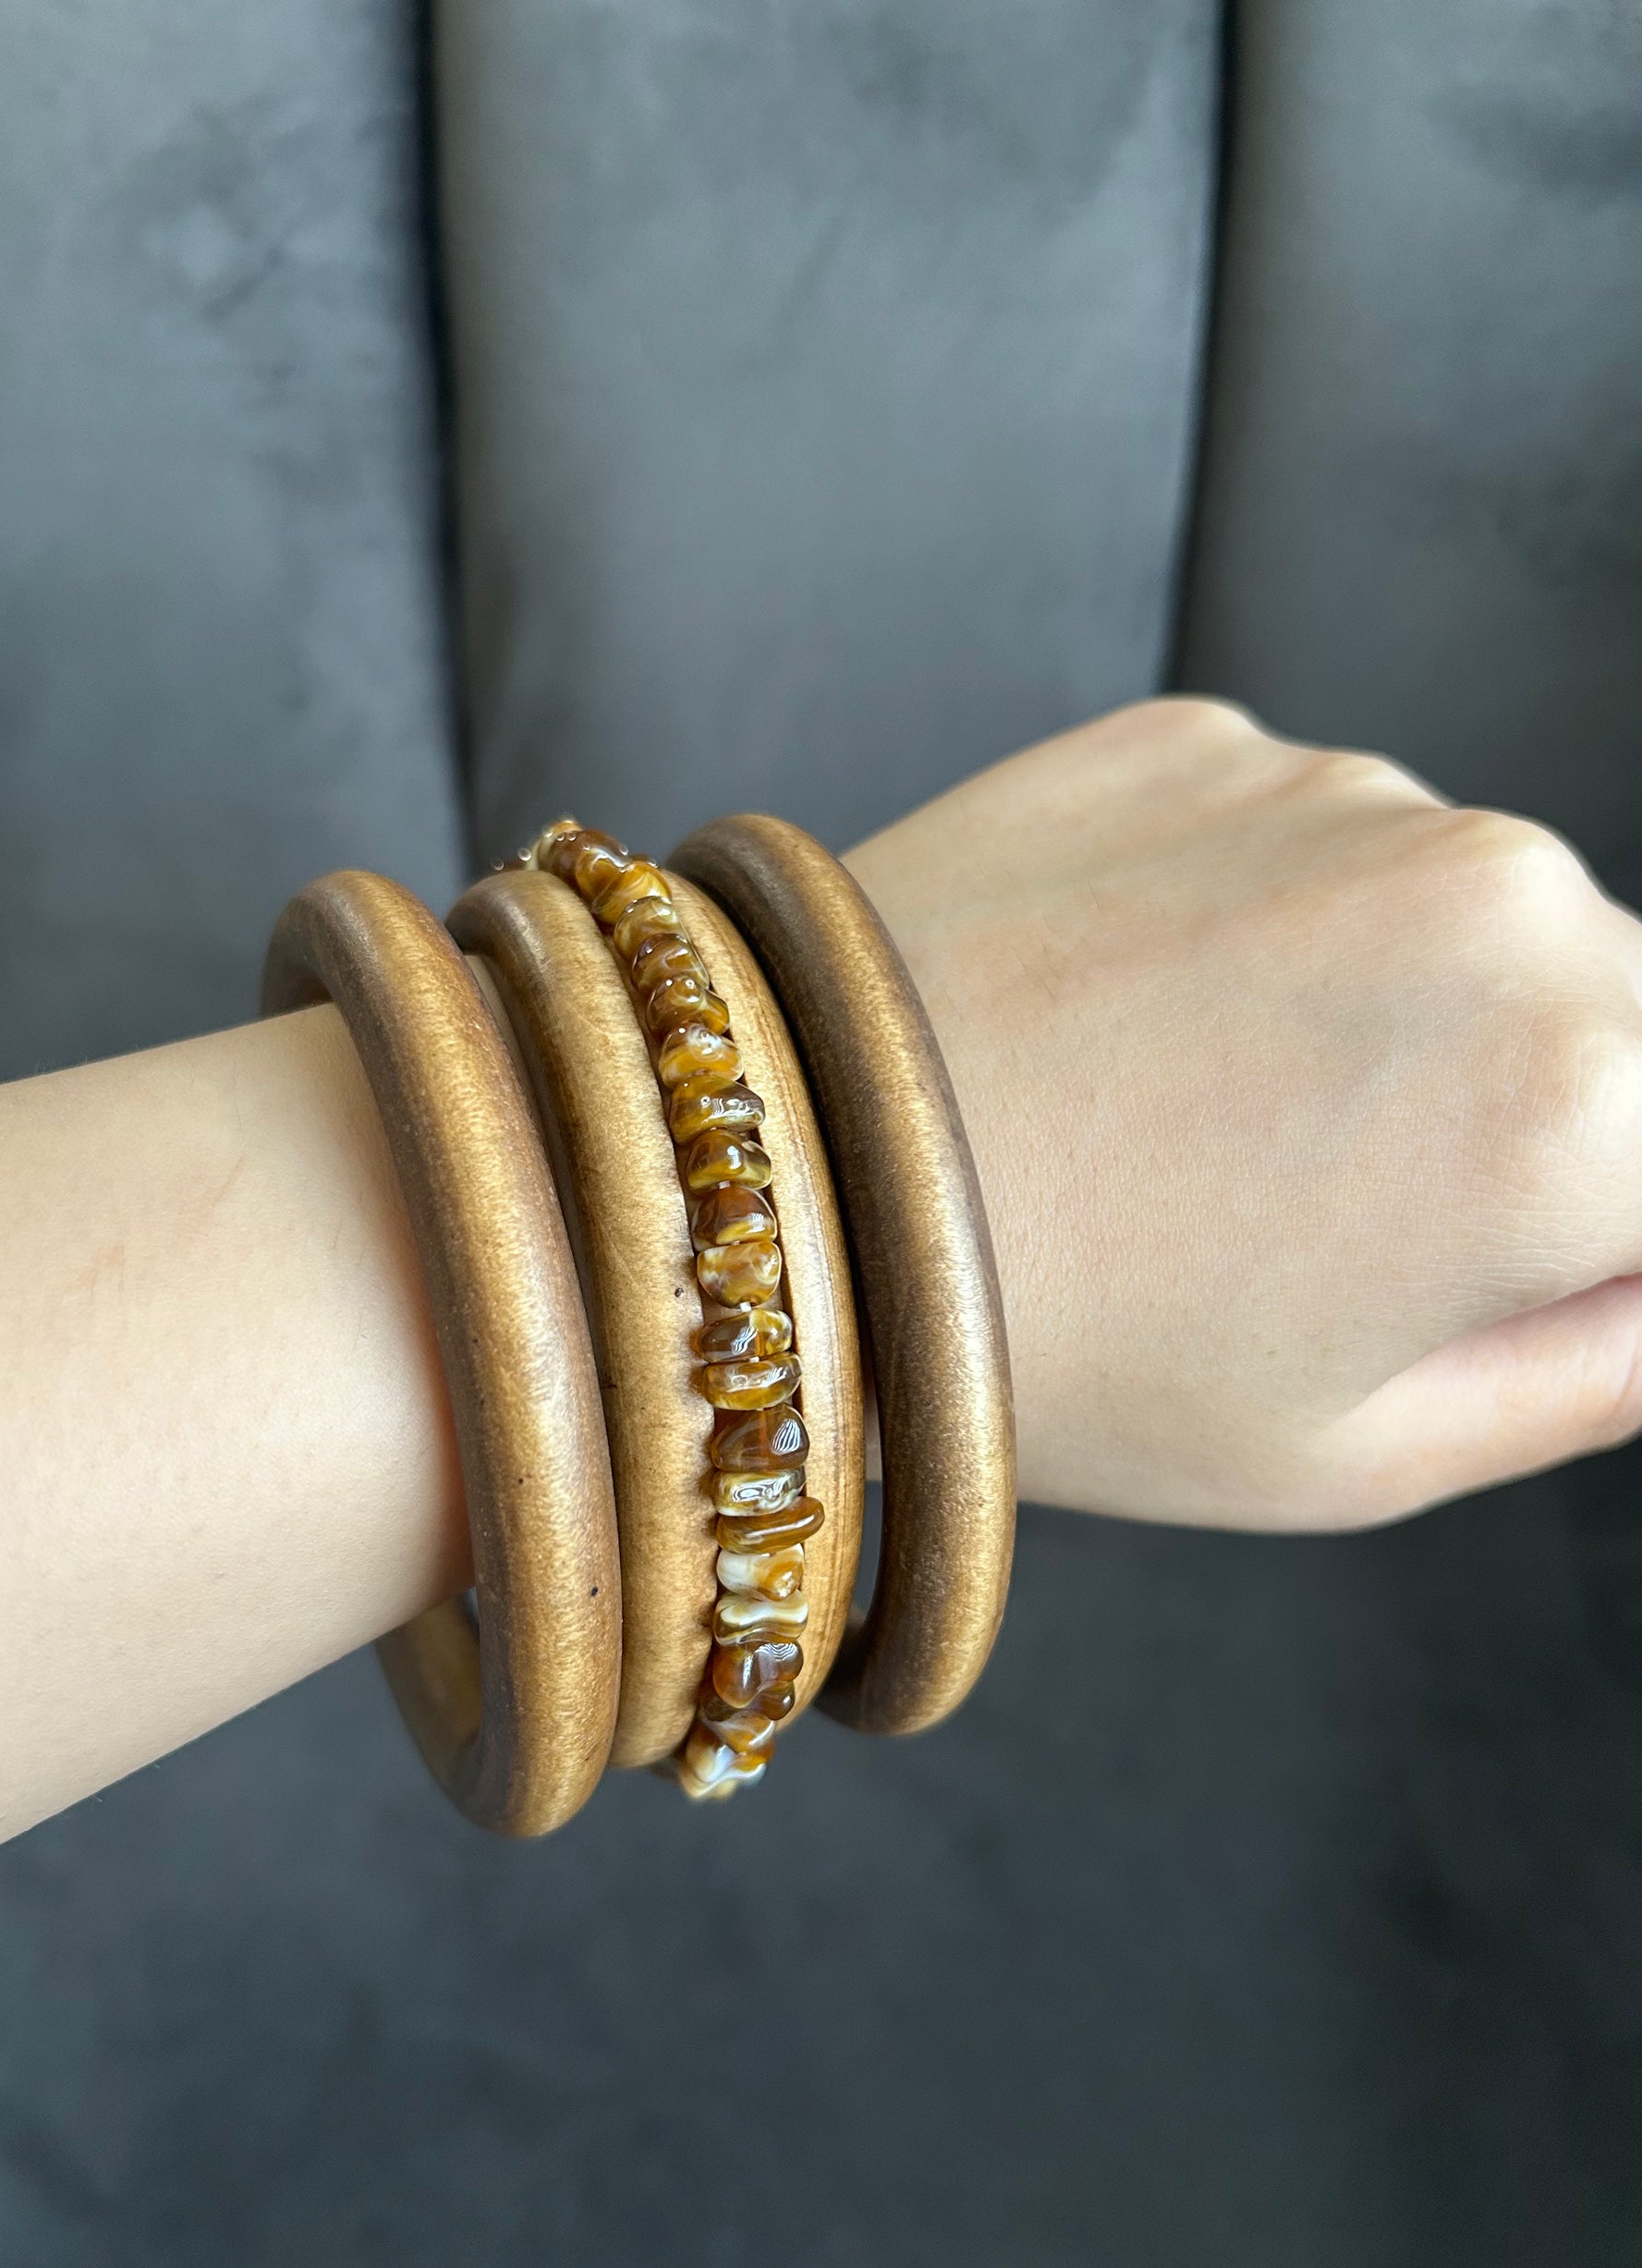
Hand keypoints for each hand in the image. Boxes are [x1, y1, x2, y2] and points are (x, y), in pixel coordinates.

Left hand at [848, 698, 1641, 1529]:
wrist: (786, 1177)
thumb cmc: (1064, 1352)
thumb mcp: (1368, 1451)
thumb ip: (1605, 1362)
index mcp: (1587, 1101)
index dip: (1609, 1232)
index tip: (1495, 1258)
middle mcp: (1504, 901)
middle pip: (1623, 1013)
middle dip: (1543, 1111)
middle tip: (1337, 1214)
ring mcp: (1348, 794)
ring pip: (1467, 912)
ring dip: (1403, 1004)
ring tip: (1204, 1121)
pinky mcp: (1211, 741)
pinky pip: (1313, 839)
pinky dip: (1269, 922)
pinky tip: (1133, 1022)